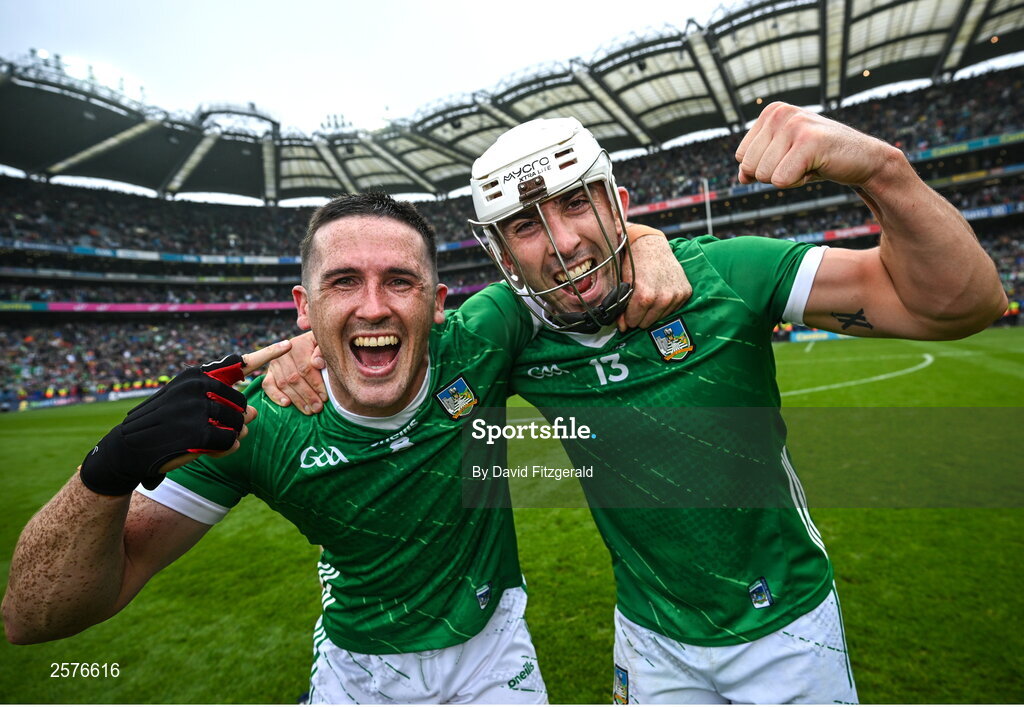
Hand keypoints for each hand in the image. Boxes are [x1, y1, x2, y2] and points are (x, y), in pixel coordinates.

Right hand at [78, 341, 291, 495]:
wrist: (128, 448)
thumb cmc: (165, 426)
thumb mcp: (190, 406)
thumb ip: (223, 404)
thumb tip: (256, 413)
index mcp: (198, 375)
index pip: (237, 363)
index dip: (267, 355)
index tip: (289, 345)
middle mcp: (199, 385)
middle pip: (244, 404)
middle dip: (235, 421)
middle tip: (212, 429)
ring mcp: (199, 408)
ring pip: (240, 424)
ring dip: (229, 436)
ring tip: (205, 438)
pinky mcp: (200, 431)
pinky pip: (230, 442)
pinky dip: (224, 449)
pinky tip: (207, 449)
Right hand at [262, 331, 326, 414]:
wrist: (308, 346)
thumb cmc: (320, 350)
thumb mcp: (325, 346)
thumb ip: (323, 351)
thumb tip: (317, 363)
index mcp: (297, 344)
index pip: (305, 368)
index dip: (315, 384)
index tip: (325, 397)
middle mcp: (283, 353)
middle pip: (294, 378)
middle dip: (307, 395)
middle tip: (318, 408)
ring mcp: (274, 364)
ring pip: (283, 384)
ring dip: (296, 399)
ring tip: (309, 411)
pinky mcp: (268, 373)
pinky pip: (268, 385)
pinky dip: (276, 396)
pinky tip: (287, 404)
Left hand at [618, 223, 691, 330]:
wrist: (651, 245)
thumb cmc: (634, 263)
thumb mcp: (623, 285)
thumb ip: (621, 308)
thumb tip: (623, 328)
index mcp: (645, 297)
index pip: (633, 322)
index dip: (628, 316)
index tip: (628, 309)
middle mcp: (663, 298)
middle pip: (647, 323)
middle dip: (640, 315)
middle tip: (638, 301)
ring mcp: (676, 295)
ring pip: (661, 317)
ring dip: (654, 311)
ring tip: (650, 295)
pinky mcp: (685, 292)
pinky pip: (673, 309)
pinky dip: (666, 305)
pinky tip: (660, 292)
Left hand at [735, 102, 894, 189]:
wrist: (864, 159)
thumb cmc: (820, 157)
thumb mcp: (783, 157)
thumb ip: (757, 164)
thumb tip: (741, 177)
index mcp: (771, 112)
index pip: (740, 157)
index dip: (765, 166)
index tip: (790, 157)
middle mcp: (780, 113)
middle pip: (749, 167)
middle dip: (774, 174)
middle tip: (802, 162)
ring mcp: (795, 124)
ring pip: (764, 176)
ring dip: (789, 178)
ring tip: (810, 163)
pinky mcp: (809, 141)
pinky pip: (781, 181)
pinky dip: (799, 182)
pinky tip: (817, 168)